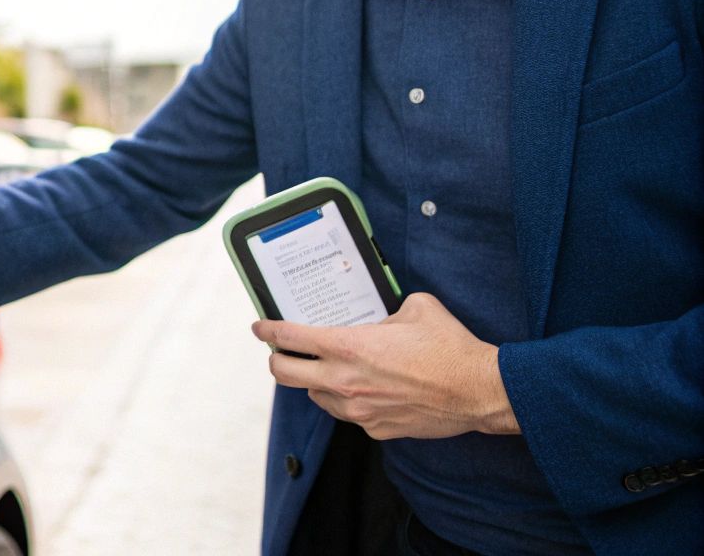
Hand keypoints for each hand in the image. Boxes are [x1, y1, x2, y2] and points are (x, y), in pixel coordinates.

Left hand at [252, 293, 518, 439]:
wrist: (479, 392)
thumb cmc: (449, 348)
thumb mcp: (415, 308)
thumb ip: (386, 309)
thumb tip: (379, 314)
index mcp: (348, 347)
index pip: (289, 338)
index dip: (268, 332)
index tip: (260, 329)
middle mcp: (345, 381)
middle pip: (284, 375)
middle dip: (277, 361)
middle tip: (281, 352)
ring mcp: (358, 410)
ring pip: (316, 396)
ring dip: (315, 382)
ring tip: (329, 370)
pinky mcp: (375, 429)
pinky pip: (347, 414)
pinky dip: (347, 401)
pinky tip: (364, 389)